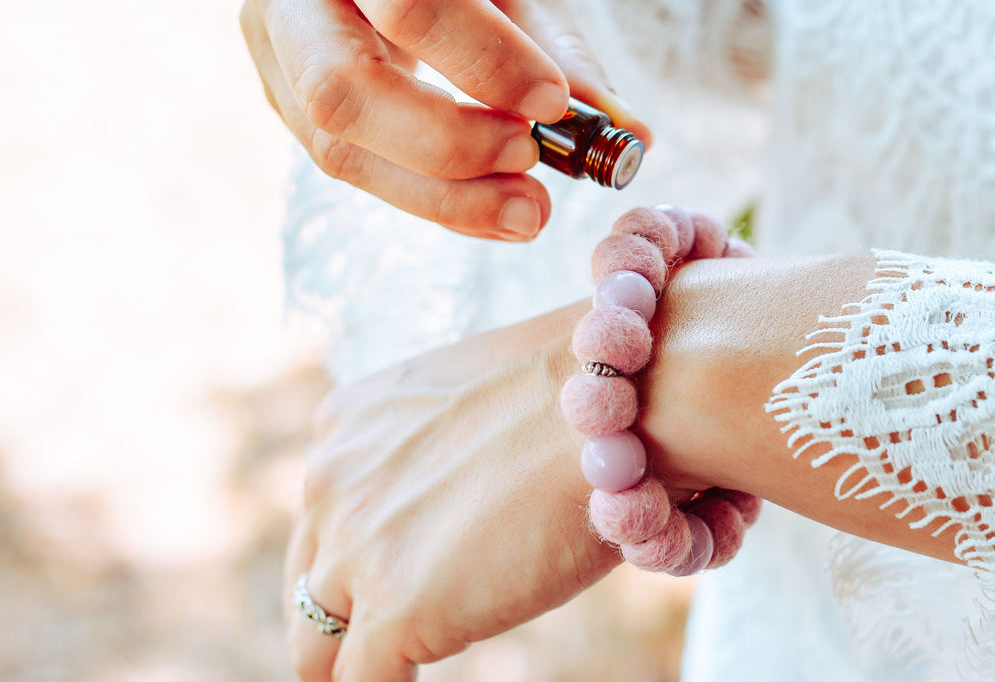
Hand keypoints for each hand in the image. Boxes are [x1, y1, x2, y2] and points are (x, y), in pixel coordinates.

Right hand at [240, 0, 649, 239]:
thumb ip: (558, 40)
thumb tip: (629, 138)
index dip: (487, 61)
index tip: (556, 103)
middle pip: (343, 87)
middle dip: (449, 143)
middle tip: (535, 161)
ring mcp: (266, 37)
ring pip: (335, 144)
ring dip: (441, 193)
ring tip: (530, 211)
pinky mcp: (279, 93)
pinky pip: (345, 163)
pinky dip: (427, 196)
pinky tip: (491, 207)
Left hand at [285, 300, 619, 681]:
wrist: (623, 409)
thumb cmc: (581, 402)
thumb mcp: (475, 402)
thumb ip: (441, 453)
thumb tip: (461, 507)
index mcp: (347, 424)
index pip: (325, 521)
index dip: (364, 562)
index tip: (403, 583)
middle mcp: (331, 480)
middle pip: (309, 585)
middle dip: (345, 621)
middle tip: (386, 650)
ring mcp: (355, 549)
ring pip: (316, 649)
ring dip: (359, 667)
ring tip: (402, 674)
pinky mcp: (395, 611)